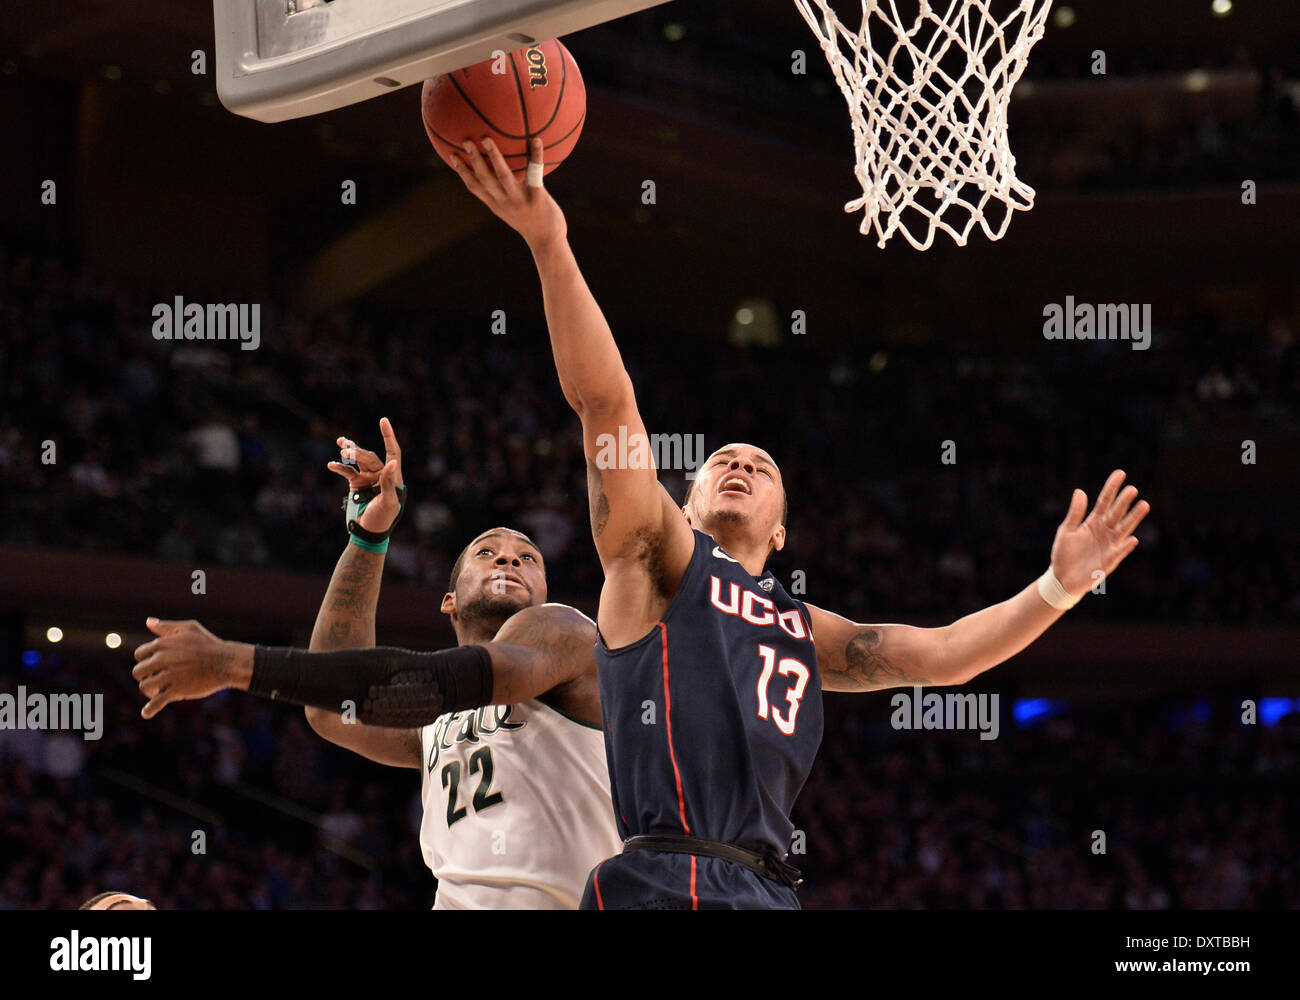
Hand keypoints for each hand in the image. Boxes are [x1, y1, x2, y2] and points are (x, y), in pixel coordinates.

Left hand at [132, 618, 252, 718]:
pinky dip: (150, 709)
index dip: (146, 660)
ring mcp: (169, 675)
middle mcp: (163, 659)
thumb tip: (148, 621)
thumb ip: (167, 626)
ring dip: (150, 690)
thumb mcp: (189, 628)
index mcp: (163, 644)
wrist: (227, 662)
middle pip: (138, 671)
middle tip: (157, 678)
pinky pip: (157, 702)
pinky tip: (146, 713)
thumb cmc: (209, 644)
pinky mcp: (177, 690)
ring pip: (145, 686)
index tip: (156, 665)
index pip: (139, 654)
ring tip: (159, 691)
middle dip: (145, 675)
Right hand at [327, 417, 404, 533]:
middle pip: (369, 456)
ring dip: (349, 453)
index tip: (383, 420)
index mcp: (393, 476)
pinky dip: (339, 467)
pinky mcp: (356, 484)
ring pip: (358, 460)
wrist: (368, 532)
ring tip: (340, 445)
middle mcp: (381, 474)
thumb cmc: (382, 519)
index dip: (388, 436)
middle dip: (356, 452)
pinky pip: (347, 471)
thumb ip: (389, 482)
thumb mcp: (388, 502)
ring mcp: (368, 478)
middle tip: (344, 451)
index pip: (392, 451)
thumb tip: (392, 462)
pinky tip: (331, 465)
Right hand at [450, 137, 566, 250]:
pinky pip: (535, 173)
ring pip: (502, 176)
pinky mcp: (537, 198)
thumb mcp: (512, 210)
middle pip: (484, 179)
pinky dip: (536, 155)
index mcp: (496, 204)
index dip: (462, 171)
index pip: (474, 186)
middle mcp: (504, 202)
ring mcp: (519, 200)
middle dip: (473, 160)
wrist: (548, 242)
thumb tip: (501, 174)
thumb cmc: (532, 223)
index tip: (451, 154)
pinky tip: (537, 140)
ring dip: (494, 157)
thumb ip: (505, 195)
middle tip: (466, 140)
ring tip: (486, 138)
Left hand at [1050, 470, 1150, 597]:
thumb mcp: (1066, 530)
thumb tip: (1080, 491)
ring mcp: (1108, 545)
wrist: (1061, 578)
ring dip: (1133, 518)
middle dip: (1124, 502)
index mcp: (1093, 522)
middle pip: (1116, 513)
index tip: (1120, 473)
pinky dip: (1125, 546)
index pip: (1104, 502)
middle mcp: (1104, 531)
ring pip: (1123, 529)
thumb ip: (1075, 513)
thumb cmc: (1064, 554)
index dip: (1112, 488)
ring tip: (1144, 505)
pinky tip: (1132, 539)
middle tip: (1132, 489)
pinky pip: (1119, 552)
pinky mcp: (1109, 561)